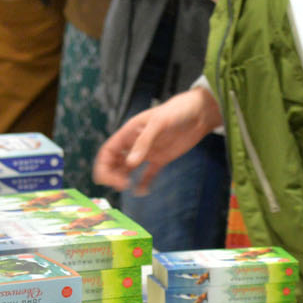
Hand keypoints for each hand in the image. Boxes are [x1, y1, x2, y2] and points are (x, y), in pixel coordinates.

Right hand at [94, 87, 220, 193]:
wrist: (198, 114)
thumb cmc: (176, 111)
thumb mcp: (158, 123)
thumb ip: (144, 142)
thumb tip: (130, 163)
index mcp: (129, 133)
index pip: (107, 152)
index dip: (104, 166)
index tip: (110, 180)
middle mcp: (135, 144)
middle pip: (114, 162)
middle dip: (112, 175)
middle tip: (121, 185)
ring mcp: (147, 153)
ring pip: (127, 169)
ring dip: (123, 179)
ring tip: (128, 187)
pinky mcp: (160, 159)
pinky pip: (148, 174)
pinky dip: (143, 184)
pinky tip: (142, 192)